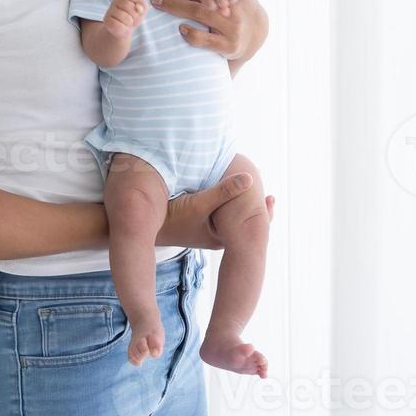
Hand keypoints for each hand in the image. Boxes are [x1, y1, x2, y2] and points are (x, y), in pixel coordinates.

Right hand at [104, 0, 146, 38]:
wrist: (121, 31)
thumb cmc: (133, 18)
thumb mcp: (142, 10)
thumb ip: (143, 6)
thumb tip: (138, 8)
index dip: (136, 1)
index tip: (136, 8)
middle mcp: (115, 1)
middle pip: (129, 6)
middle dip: (135, 15)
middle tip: (133, 19)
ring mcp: (110, 10)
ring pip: (126, 17)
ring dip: (130, 23)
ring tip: (128, 24)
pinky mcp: (106, 21)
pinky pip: (118, 25)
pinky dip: (123, 29)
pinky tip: (122, 27)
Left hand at [145, 0, 254, 60]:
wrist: (257, 34)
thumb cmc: (234, 6)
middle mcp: (230, 4)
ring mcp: (231, 25)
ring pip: (198, 11)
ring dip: (174, 5)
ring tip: (155, 0)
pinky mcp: (229, 44)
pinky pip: (207, 39)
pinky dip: (192, 34)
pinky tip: (180, 29)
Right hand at [157, 174, 275, 248]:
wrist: (145, 227)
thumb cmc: (172, 218)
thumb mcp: (200, 204)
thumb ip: (224, 191)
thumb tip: (249, 177)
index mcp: (221, 238)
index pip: (248, 229)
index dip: (262, 214)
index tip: (271, 197)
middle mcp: (216, 236)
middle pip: (241, 223)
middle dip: (252, 207)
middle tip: (267, 193)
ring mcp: (207, 229)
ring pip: (230, 216)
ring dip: (238, 201)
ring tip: (251, 186)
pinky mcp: (198, 221)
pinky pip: (219, 210)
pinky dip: (226, 199)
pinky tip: (226, 186)